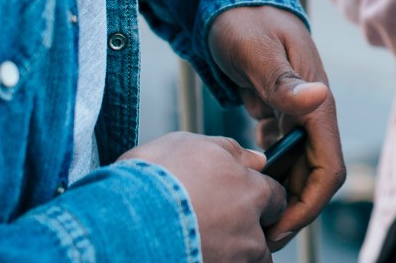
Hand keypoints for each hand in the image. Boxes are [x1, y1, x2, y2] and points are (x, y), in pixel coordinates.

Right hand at [119, 133, 285, 261]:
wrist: (119, 222)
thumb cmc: (152, 178)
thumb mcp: (190, 145)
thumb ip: (231, 151)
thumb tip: (255, 158)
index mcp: (252, 193)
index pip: (276, 197)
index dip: (260, 197)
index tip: (241, 199)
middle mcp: (250, 232)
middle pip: (262, 237)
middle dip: (246, 232)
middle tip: (213, 225)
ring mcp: (233, 260)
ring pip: (244, 259)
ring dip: (228, 252)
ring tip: (197, 241)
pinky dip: (210, 259)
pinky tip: (187, 250)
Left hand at [208, 6, 345, 249]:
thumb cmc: (242, 20)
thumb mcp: (257, 50)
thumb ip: (285, 82)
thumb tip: (321, 100)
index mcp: (317, 102)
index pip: (329, 168)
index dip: (310, 204)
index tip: (280, 229)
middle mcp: (313, 111)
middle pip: (316, 176)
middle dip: (294, 210)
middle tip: (259, 237)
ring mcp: (297, 113)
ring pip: (299, 169)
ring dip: (281, 196)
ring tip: (250, 220)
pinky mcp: (280, 113)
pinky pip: (281, 156)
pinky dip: (268, 176)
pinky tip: (244, 188)